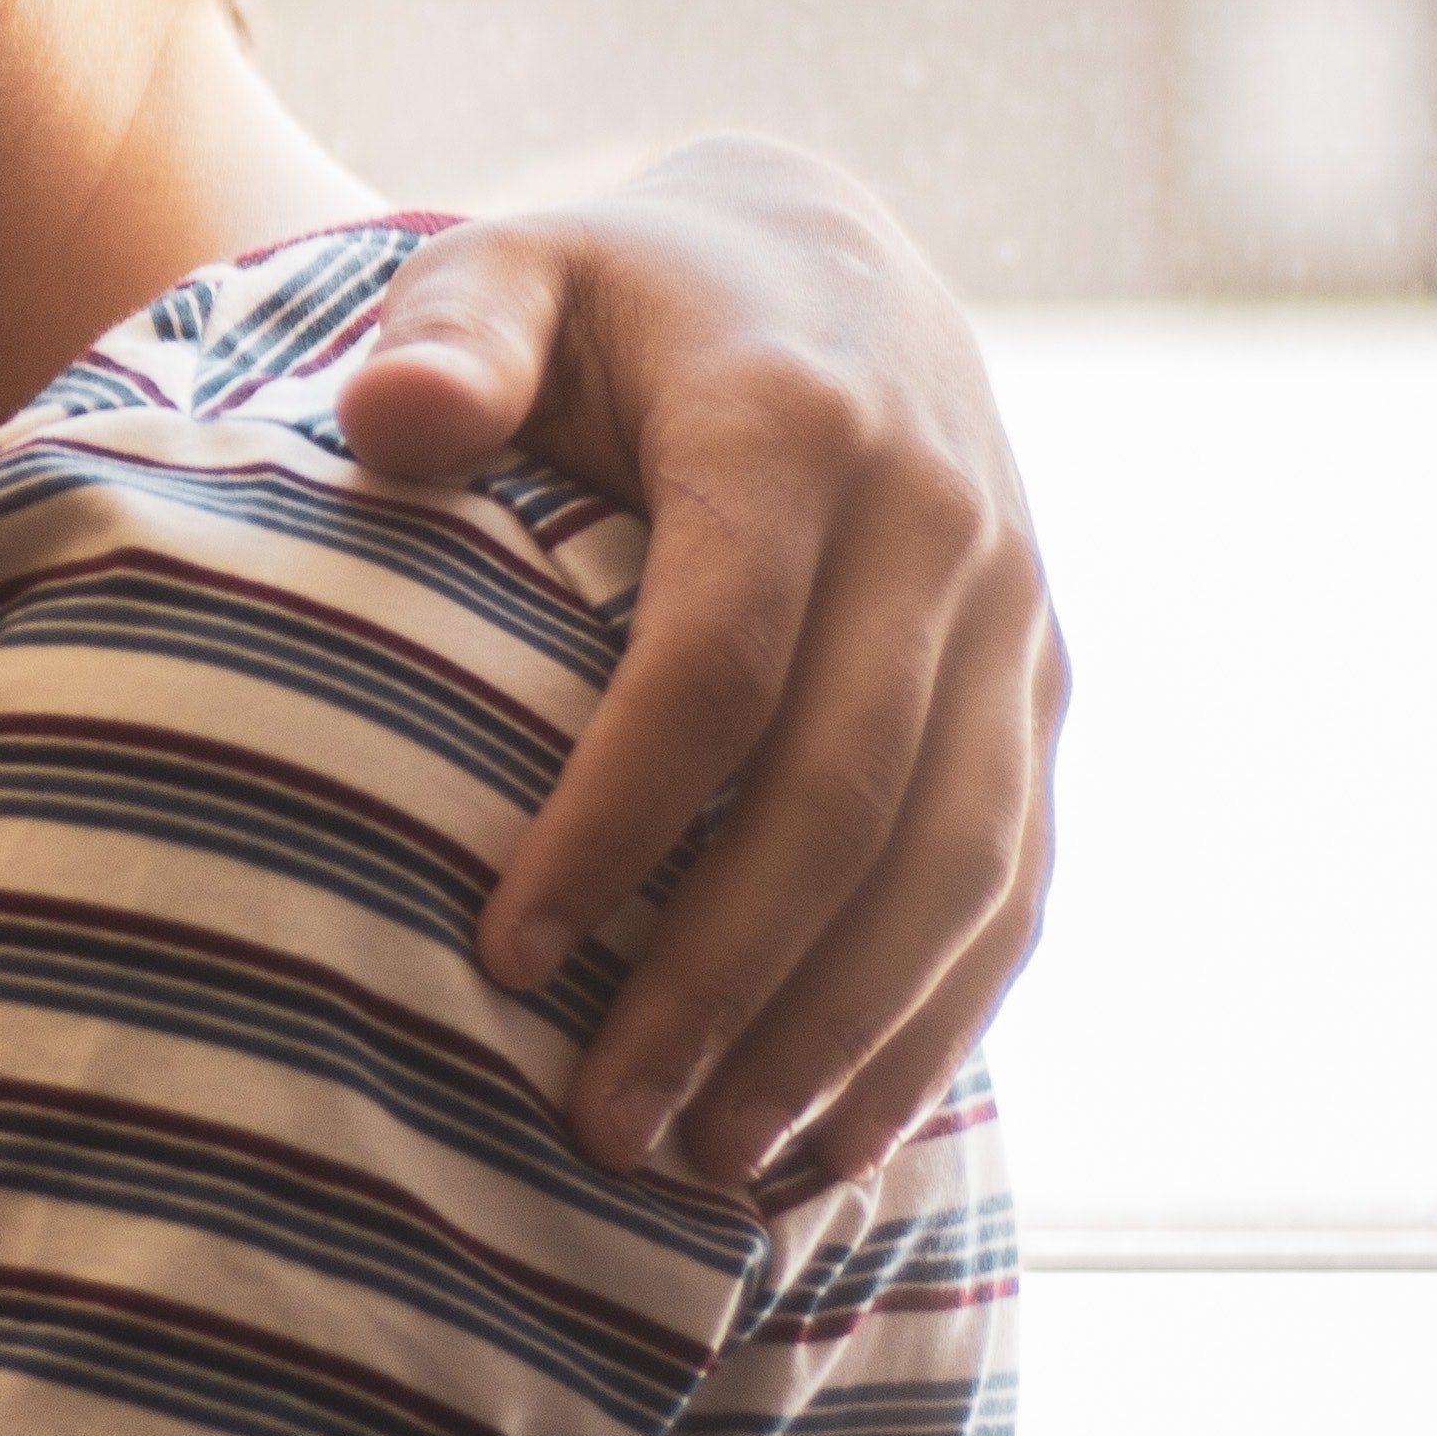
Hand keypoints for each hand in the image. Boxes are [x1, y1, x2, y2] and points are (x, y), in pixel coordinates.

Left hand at [339, 136, 1063, 1192]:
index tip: (506, 954)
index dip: (618, 822)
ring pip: (956, 869)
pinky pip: (1015, 889)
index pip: (715, 664)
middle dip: (727, 981)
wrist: (816, 270)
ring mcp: (1014, 622)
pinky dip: (935, 1025)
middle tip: (601, 1125)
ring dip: (841, 1037)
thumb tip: (392, 419)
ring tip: (704, 1165)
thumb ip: (443, 335)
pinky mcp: (1043, 698)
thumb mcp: (507, 271)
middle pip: (845, 798)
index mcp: (795, 427)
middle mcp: (939, 529)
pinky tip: (832, 1140)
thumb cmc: (609, 301)